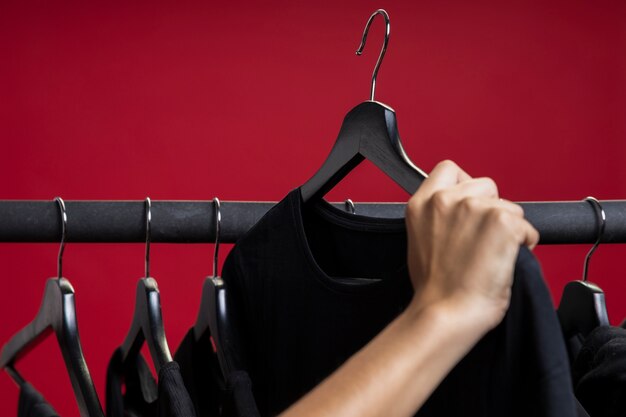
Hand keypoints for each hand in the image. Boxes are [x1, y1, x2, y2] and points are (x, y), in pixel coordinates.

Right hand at [405, 160, 538, 333]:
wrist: (446, 312)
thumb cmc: (435, 289)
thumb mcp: (420, 240)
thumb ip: (437, 216)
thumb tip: (461, 213)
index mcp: (421, 203)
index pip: (449, 169)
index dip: (465, 186)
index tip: (469, 207)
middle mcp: (446, 199)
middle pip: (486, 184)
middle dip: (490, 208)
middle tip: (481, 240)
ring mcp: (475, 208)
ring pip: (510, 207)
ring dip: (508, 228)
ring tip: (491, 256)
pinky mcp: (502, 221)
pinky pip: (527, 227)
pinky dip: (524, 244)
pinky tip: (504, 261)